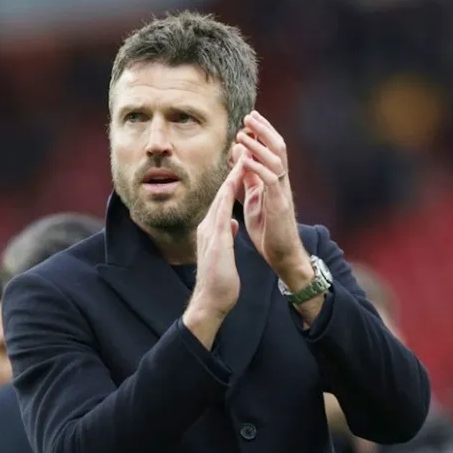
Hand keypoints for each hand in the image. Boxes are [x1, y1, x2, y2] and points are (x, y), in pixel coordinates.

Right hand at [190, 155, 245, 318]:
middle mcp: (208, 227)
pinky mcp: (216, 240)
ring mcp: (210, 232)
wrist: (210, 300)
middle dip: (233, 172)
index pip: (223, 201)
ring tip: (241, 158)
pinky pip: (223, 212)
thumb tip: (230, 225)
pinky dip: (229, 196)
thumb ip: (226, 236)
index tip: (243, 165)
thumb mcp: (224, 252)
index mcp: (212, 230)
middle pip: (221, 194)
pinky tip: (235, 185)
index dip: (233, 182)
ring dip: (231, 178)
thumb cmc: (219, 280)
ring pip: (221, 199)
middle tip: (241, 151)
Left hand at [234, 111, 306, 275]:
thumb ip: (248, 179)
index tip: (249, 118)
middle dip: (264, 130)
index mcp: (274, 180)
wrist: (281, 254)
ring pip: (276, 160)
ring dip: (258, 146)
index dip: (262, 132)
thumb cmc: (268, 229)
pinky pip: (271, 181)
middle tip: (249, 116)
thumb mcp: (254, 199)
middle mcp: (281, 182)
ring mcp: (282, 192)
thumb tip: (240, 157)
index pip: (271, 149)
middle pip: (278, 148)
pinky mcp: (280, 205)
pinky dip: (258, 168)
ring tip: (242, 135)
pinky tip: (246, 160)